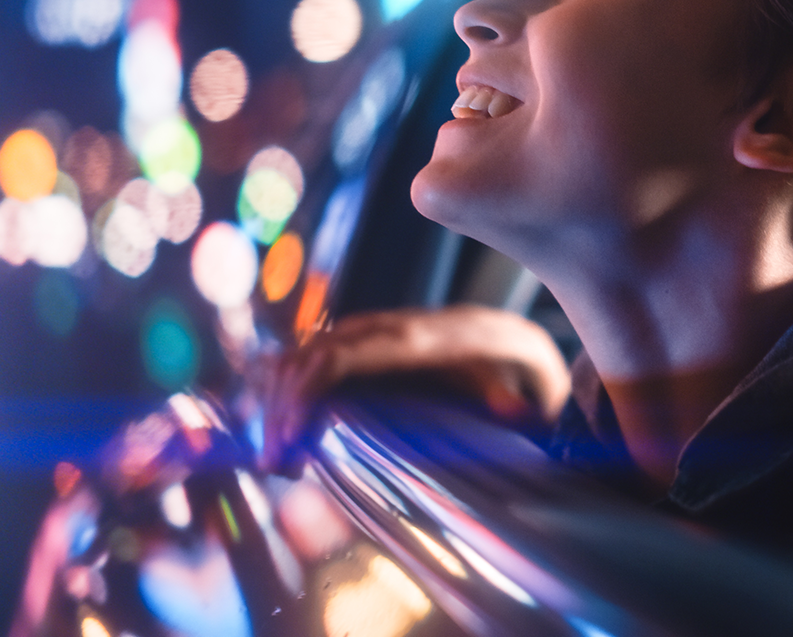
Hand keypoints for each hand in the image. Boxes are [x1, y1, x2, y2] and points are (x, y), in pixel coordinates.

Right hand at [258, 304, 570, 471]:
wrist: (505, 334)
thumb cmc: (508, 366)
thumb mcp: (514, 382)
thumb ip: (513, 398)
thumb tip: (514, 413)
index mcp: (418, 339)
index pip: (343, 353)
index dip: (306, 389)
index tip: (290, 437)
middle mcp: (387, 328)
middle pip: (312, 354)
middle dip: (284, 407)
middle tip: (278, 465)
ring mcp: (372, 331)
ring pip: (307, 352)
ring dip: (282, 399)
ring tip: (279, 456)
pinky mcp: (364, 342)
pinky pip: (314, 355)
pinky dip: (290, 386)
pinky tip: (282, 427)